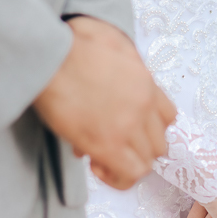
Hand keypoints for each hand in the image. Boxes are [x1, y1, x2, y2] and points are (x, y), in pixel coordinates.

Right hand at [33, 16, 175, 188]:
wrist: (48, 55)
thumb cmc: (71, 42)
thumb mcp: (109, 40)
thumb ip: (121, 63)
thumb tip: (114, 91)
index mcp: (145, 81)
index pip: (167, 116)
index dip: (149, 126)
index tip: (130, 126)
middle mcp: (142, 105)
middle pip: (159, 142)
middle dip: (137, 146)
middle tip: (113, 141)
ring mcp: (127, 126)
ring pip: (146, 161)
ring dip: (126, 162)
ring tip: (103, 156)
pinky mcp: (106, 145)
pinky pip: (129, 175)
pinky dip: (116, 177)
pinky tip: (95, 164)